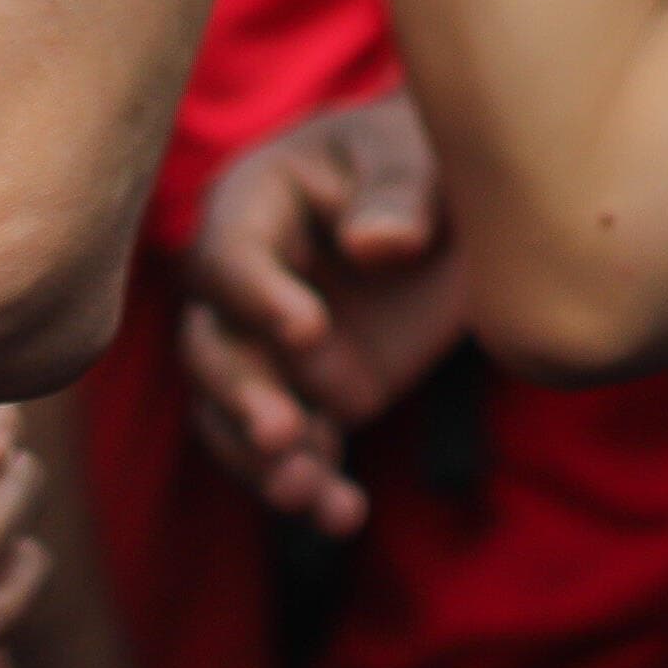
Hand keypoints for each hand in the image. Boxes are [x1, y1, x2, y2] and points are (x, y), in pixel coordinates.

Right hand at [178, 87, 468, 534]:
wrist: (456, 207)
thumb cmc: (426, 156)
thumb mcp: (421, 155)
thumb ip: (400, 192)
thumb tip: (376, 245)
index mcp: (255, 202)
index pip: (229, 255)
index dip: (257, 297)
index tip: (309, 330)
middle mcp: (245, 282)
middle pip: (211, 346)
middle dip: (240, 396)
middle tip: (283, 435)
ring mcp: (268, 347)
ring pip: (230, 413)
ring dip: (259, 460)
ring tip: (308, 492)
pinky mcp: (306, 395)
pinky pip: (289, 452)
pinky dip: (311, 486)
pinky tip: (344, 513)